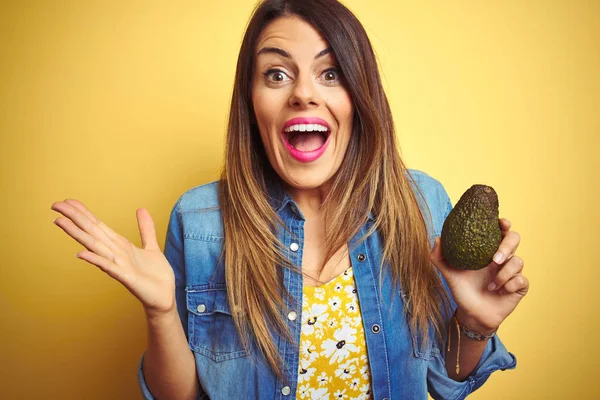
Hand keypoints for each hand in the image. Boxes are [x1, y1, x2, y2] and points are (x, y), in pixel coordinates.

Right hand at [51, 199, 174, 317]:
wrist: (164, 298)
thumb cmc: (155, 276)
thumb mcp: (152, 247)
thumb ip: (145, 228)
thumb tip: (141, 208)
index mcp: (120, 246)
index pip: (98, 225)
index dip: (84, 213)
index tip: (68, 200)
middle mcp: (115, 254)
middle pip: (91, 232)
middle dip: (74, 218)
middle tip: (55, 205)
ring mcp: (118, 266)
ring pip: (95, 247)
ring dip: (78, 234)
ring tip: (60, 222)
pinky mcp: (126, 278)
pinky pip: (108, 267)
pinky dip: (95, 260)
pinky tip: (80, 254)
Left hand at [430, 218, 528, 332]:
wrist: (471, 314)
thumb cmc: (462, 291)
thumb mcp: (448, 274)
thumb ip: (439, 257)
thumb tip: (438, 238)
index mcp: (487, 250)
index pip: (500, 230)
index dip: (504, 224)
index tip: (501, 223)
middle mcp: (501, 258)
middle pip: (515, 239)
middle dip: (507, 245)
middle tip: (494, 259)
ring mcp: (512, 272)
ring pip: (518, 261)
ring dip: (504, 274)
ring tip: (491, 285)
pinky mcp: (518, 287)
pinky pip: (522, 280)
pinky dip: (510, 285)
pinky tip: (499, 292)